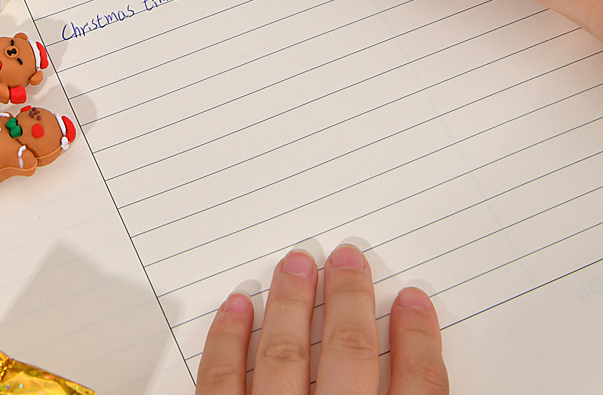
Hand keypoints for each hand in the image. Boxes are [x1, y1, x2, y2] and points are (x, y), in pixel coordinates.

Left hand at [195, 245, 447, 394]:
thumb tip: (416, 368)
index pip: (418, 390)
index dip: (419, 342)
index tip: (413, 302)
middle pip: (349, 355)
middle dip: (350, 300)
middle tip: (349, 258)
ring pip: (284, 355)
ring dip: (292, 303)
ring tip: (297, 263)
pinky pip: (221, 381)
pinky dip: (228, 340)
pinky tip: (238, 306)